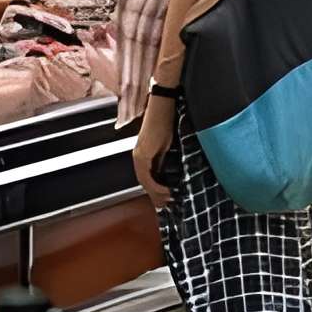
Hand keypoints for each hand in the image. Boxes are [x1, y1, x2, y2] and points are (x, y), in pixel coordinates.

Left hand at [134, 94, 175, 208]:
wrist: (164, 105)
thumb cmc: (168, 120)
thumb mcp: (169, 143)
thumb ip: (167, 157)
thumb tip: (172, 171)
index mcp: (144, 153)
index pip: (149, 177)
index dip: (156, 190)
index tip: (165, 198)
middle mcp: (139, 156)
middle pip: (145, 182)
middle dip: (156, 196)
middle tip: (166, 206)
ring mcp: (140, 155)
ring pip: (145, 182)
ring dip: (156, 193)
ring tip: (168, 201)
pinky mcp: (143, 154)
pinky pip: (147, 176)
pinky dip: (156, 186)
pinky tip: (166, 191)